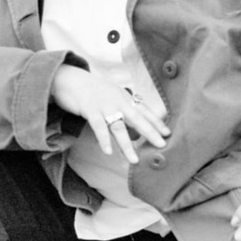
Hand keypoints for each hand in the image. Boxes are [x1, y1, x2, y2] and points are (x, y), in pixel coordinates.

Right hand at [51, 65, 169, 163]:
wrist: (72, 80)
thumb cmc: (95, 92)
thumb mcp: (114, 99)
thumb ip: (125, 114)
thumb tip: (136, 134)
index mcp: (125, 98)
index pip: (144, 111)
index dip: (156, 122)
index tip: (168, 134)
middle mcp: (118, 101)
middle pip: (137, 119)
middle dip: (150, 132)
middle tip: (161, 145)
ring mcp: (104, 106)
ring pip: (118, 127)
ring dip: (126, 145)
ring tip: (134, 160)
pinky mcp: (90, 110)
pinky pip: (98, 127)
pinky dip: (104, 140)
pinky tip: (108, 152)